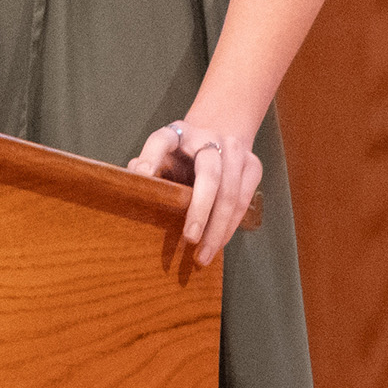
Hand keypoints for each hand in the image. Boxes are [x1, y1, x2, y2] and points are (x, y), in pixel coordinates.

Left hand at [128, 119, 263, 264]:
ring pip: (230, 193)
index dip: (150, 158)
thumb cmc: (181, 154)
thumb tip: (135, 182)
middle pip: (209, 174)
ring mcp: (234, 150)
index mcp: (177, 132)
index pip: (161, 141)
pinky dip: (231, 226)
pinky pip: (243, 201)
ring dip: (218, 227)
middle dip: (201, 209)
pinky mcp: (253, 166)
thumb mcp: (161, 156)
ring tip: (204, 254)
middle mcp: (208, 138)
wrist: (219, 136)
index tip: (142, 177)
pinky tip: (218, 243)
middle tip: (190, 239)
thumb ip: (148, 167)